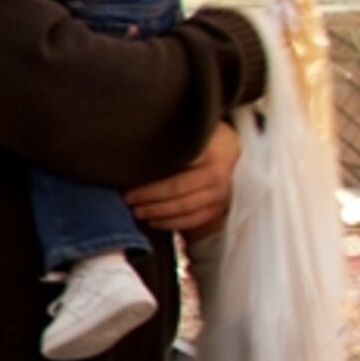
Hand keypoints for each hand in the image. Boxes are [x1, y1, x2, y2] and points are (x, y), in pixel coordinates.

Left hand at [128, 119, 241, 236]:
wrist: (230, 148)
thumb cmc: (203, 139)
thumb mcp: (191, 136)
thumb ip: (172, 148)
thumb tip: (135, 158)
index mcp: (210, 159)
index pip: (176, 180)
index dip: (149, 190)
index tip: (128, 193)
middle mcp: (218, 179)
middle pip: (178, 196)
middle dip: (150, 203)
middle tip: (128, 204)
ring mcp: (220, 196)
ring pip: (185, 211)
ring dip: (158, 214)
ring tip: (137, 213)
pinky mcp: (219, 208)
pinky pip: (194, 221)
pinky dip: (172, 224)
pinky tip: (155, 222)